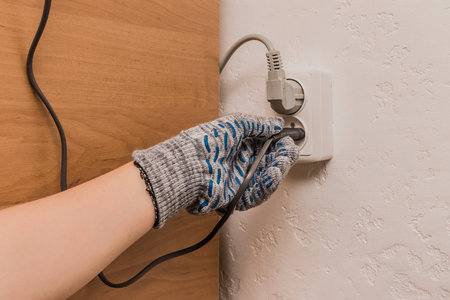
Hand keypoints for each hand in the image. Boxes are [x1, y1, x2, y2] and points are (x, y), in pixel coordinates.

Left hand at [132, 113, 298, 227]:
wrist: (189, 167)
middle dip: (282, 158)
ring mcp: (239, 179)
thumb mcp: (234, 124)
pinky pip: (256, 195)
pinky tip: (271, 177)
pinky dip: (266, 187)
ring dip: (277, 172)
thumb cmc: (205, 143)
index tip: (288, 141)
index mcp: (240, 144)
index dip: (280, 144)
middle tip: (287, 154)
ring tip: (278, 166)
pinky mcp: (236, 196)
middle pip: (270, 163)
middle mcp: (241, 162)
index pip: (268, 145)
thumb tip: (276, 124)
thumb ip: (258, 124)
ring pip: (266, 180)